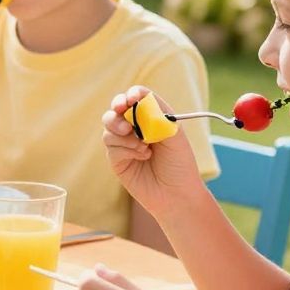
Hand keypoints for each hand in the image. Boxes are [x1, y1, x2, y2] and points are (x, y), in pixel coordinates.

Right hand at [101, 86, 210, 218]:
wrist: (176, 194)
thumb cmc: (180, 163)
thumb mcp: (174, 134)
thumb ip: (157, 114)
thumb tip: (138, 102)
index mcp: (151, 118)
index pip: (136, 98)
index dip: (132, 95)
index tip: (132, 98)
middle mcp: (135, 128)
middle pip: (116, 109)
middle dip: (117, 109)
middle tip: (123, 113)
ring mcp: (124, 143)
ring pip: (109, 126)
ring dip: (124, 133)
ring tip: (143, 145)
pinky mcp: (116, 159)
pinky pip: (111, 146)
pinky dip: (126, 149)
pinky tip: (143, 156)